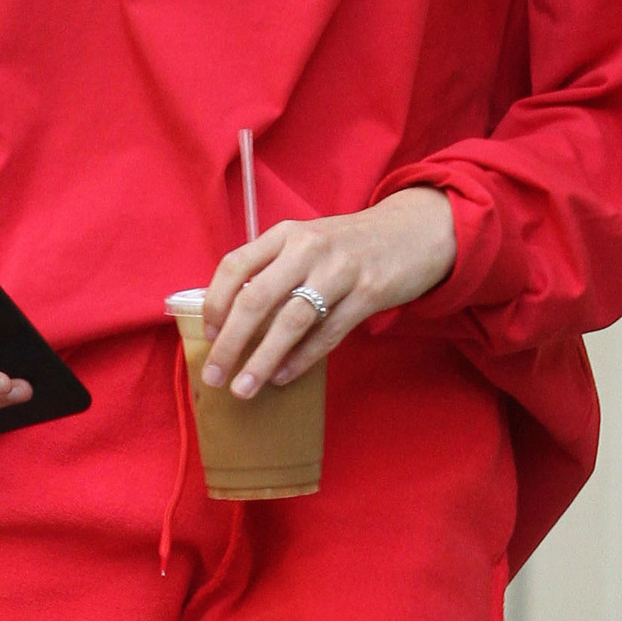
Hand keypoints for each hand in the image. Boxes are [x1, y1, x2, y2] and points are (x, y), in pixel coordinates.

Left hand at [199, 189, 456, 401]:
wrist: (413, 232)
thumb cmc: (350, 246)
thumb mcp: (308, 243)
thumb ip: (275, 269)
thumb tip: (234, 319)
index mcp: (286, 234)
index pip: (235, 266)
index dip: (215, 303)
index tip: (208, 335)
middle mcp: (308, 248)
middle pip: (256, 298)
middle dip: (230, 343)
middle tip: (214, 376)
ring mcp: (340, 270)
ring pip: (290, 321)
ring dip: (262, 359)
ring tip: (244, 388)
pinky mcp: (368, 293)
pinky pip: (328, 333)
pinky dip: (301, 358)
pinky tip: (282, 376)